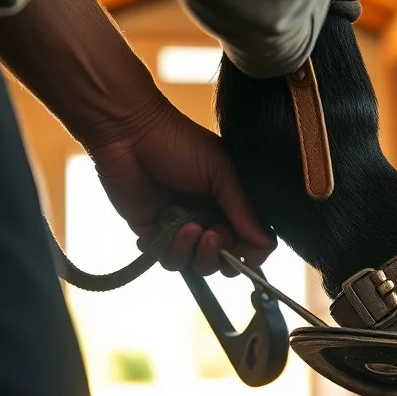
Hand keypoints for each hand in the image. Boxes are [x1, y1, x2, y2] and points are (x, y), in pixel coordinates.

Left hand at [85, 96, 276, 275]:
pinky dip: (164, 251)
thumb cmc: (180, 143)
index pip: (250, 241)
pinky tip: (158, 231)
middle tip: (210, 233)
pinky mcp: (151, 231)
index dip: (249, 253)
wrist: (130, 132)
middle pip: (222, 260)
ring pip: (193, 263)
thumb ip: (244, 211)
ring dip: (190, 253)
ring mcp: (179, 226)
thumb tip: (266, 243)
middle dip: (217, 254)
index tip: (243, 252)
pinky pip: (164, 257)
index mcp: (230, 203)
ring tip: (184, 227)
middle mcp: (208, 218)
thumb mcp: (222, 173)